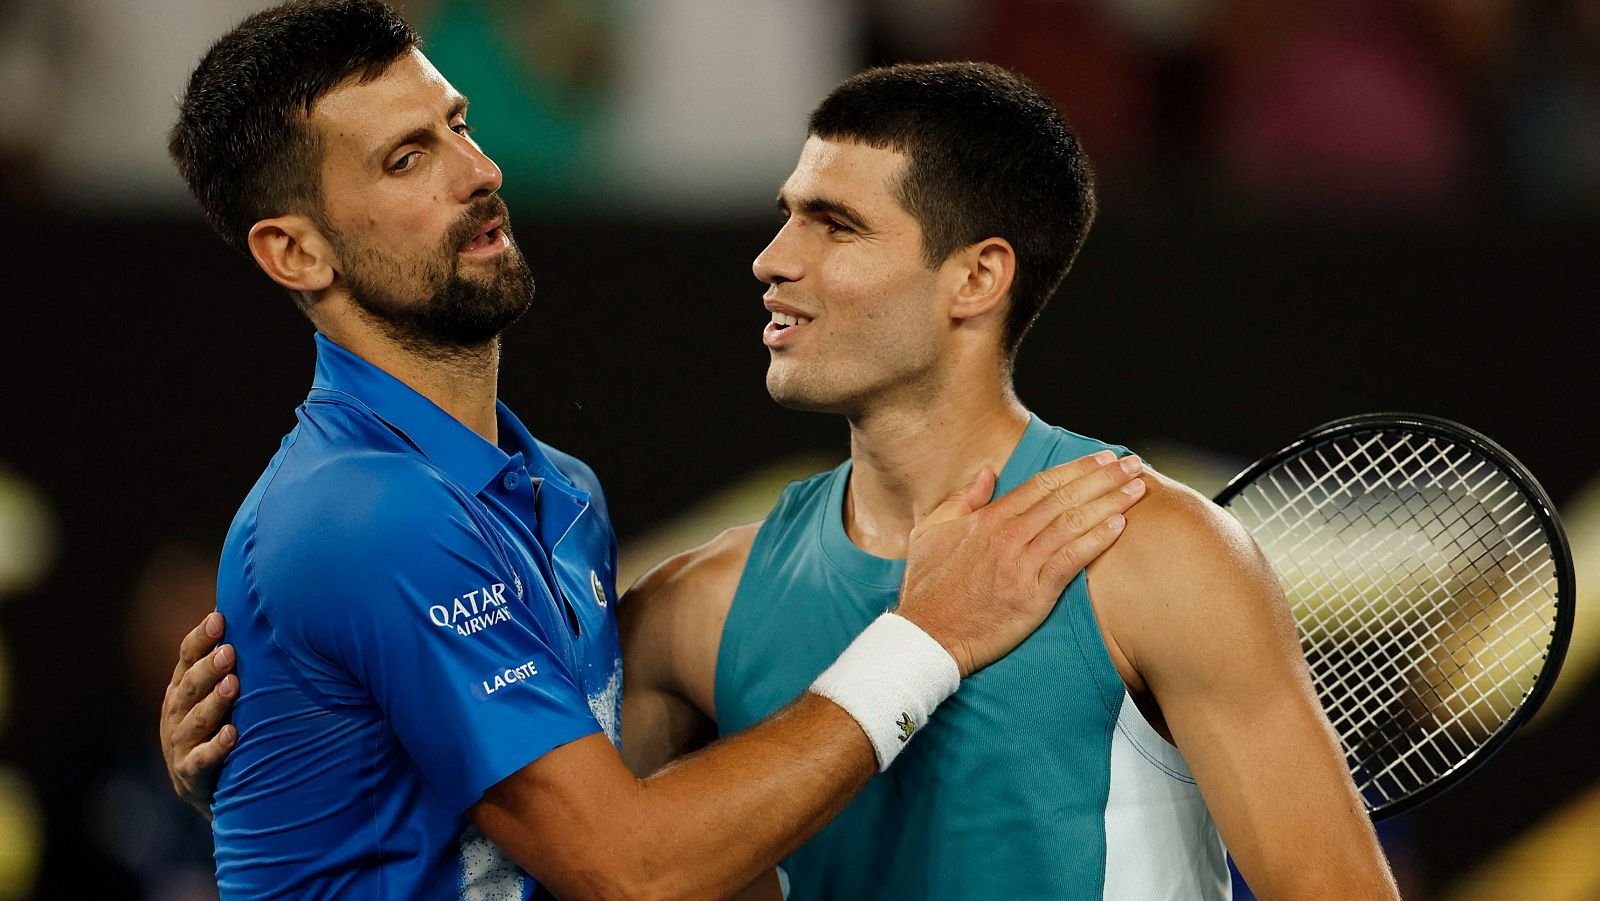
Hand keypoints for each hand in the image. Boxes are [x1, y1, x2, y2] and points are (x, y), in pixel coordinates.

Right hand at [160, 611, 238, 815]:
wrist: (208, 785)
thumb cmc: (217, 724)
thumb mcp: (215, 692)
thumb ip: (227, 662)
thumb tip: (252, 614)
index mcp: (181, 689)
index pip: (185, 658)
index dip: (199, 639)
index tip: (218, 619)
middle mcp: (176, 713)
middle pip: (189, 687)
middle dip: (207, 669)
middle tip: (229, 652)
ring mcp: (180, 744)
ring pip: (195, 720)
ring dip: (214, 702)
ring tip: (233, 684)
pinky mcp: (190, 774)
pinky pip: (201, 760)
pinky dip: (216, 747)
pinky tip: (233, 734)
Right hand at [897, 451, 1143, 676]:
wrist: (927, 636)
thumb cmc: (927, 588)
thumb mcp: (932, 532)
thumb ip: (962, 500)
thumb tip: (986, 473)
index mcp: (988, 519)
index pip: (1042, 484)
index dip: (1077, 468)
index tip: (1103, 458)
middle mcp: (1008, 535)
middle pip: (1065, 497)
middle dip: (1103, 478)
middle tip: (1132, 465)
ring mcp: (1021, 564)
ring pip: (1073, 523)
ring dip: (1110, 503)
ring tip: (1138, 490)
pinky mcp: (1032, 595)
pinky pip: (1071, 560)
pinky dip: (1096, 540)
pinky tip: (1119, 526)